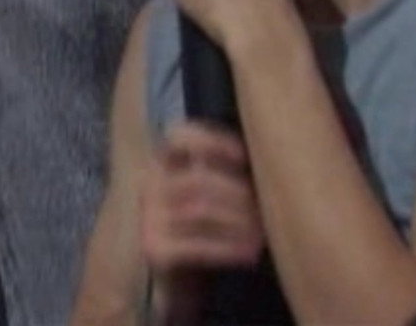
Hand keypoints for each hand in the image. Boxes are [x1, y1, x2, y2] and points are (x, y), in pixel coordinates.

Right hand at [141, 122, 264, 317]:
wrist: (167, 280)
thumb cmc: (195, 228)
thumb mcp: (200, 193)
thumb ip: (217, 171)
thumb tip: (265, 159)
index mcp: (162, 163)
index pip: (178, 136)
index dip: (212, 141)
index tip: (243, 156)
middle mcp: (150, 186)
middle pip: (199, 178)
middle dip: (238, 194)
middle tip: (266, 210)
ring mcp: (149, 219)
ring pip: (200, 210)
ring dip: (239, 221)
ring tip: (263, 234)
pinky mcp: (155, 250)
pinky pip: (198, 245)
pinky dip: (228, 248)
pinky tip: (250, 254)